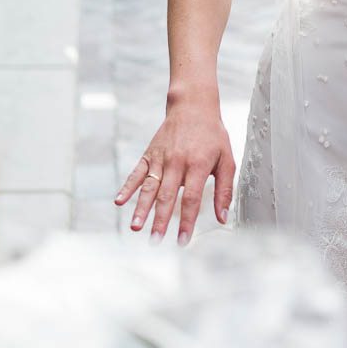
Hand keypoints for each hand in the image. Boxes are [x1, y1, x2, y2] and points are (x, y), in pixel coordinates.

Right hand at [116, 93, 234, 243]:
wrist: (193, 106)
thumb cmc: (213, 135)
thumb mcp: (227, 160)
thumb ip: (225, 190)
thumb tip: (223, 217)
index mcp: (198, 165)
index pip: (191, 199)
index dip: (187, 221)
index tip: (183, 241)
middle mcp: (177, 162)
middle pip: (167, 196)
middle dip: (161, 221)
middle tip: (156, 241)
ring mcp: (161, 158)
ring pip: (150, 187)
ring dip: (141, 208)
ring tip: (136, 227)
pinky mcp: (149, 154)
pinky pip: (137, 173)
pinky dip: (128, 187)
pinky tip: (119, 201)